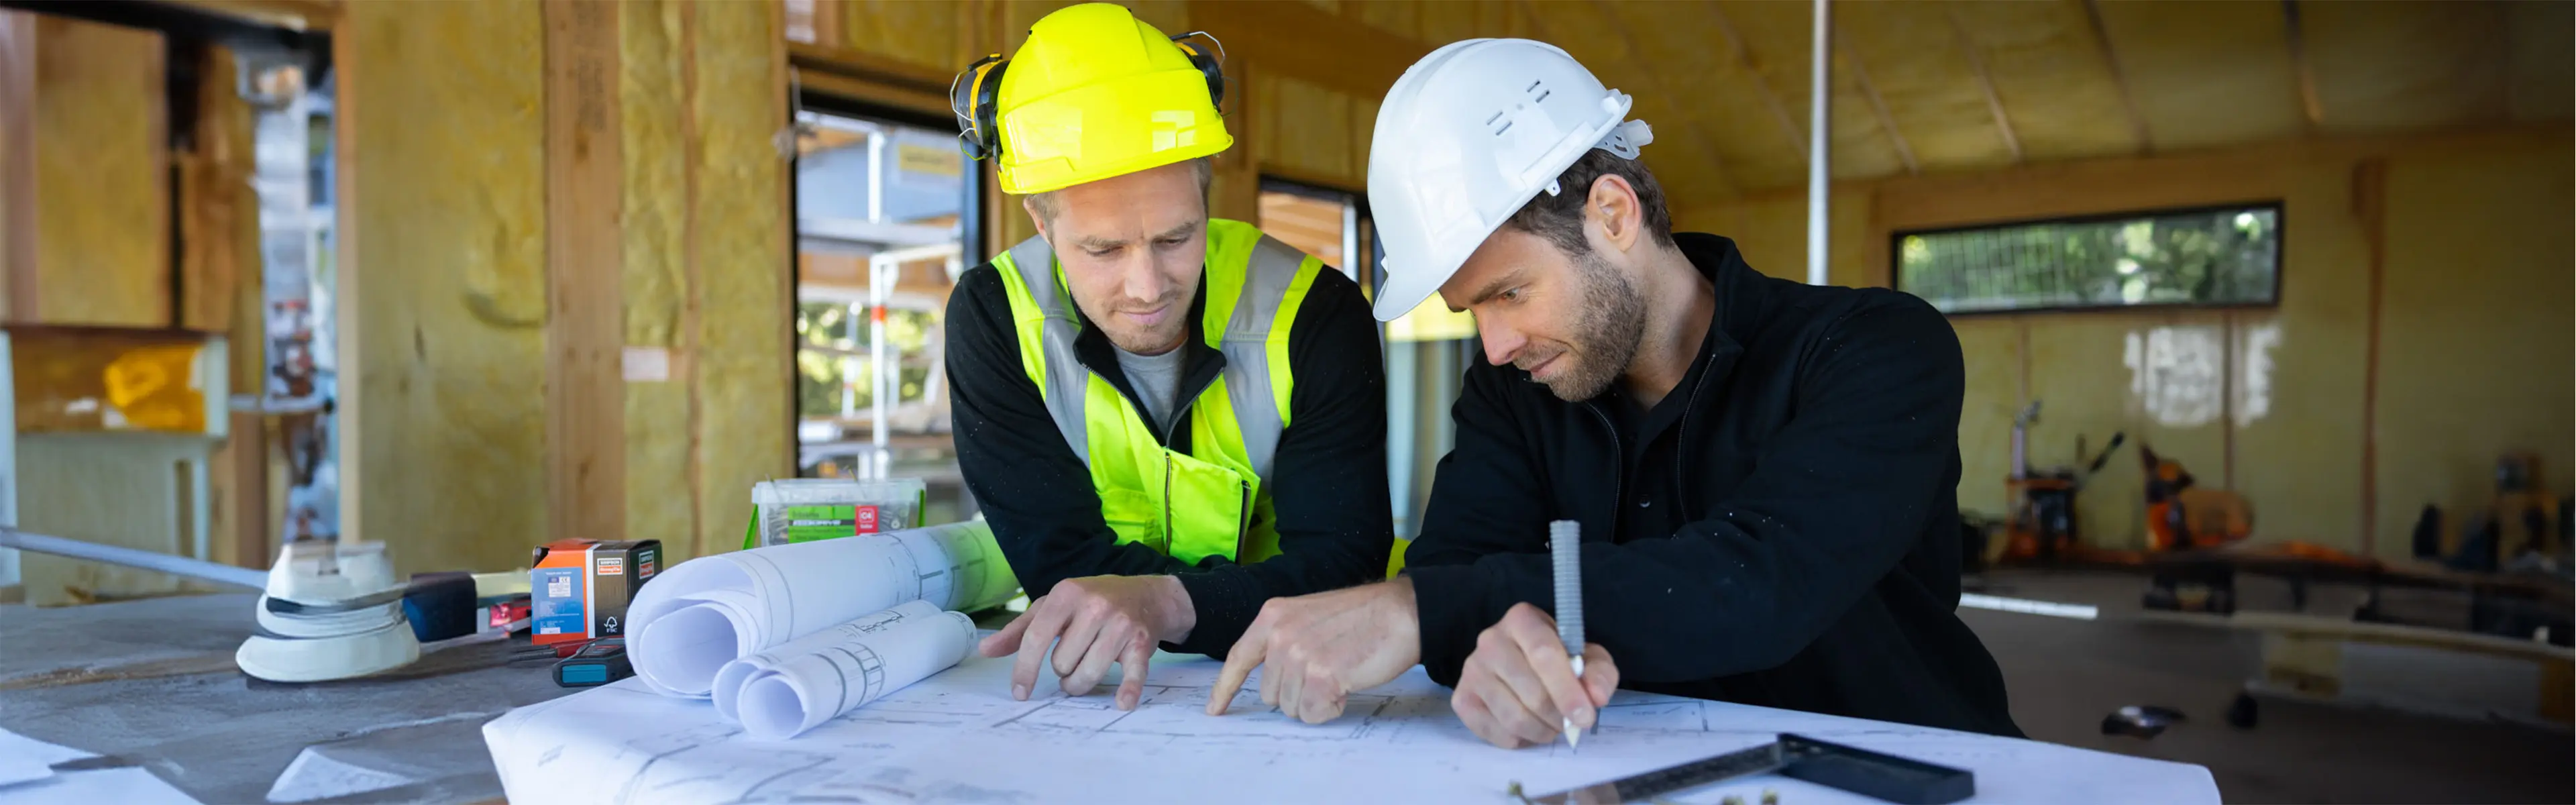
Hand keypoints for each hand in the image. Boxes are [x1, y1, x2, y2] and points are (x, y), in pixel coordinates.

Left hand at [977, 575, 1194, 709]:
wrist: (1147, 596)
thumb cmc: (1091, 603)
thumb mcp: (1053, 607)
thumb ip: (1019, 630)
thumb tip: (984, 650)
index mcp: (1066, 594)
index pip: (1036, 638)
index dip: (1024, 669)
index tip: (1020, 692)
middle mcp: (1094, 606)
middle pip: (1062, 662)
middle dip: (1063, 669)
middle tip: (1073, 658)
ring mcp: (1120, 624)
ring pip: (1087, 674)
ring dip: (1081, 683)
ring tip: (1084, 670)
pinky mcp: (1142, 642)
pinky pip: (1132, 673)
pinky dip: (1127, 690)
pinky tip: (1122, 703)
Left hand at [1207, 578, 1420, 724]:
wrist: (1402, 612)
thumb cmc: (1364, 617)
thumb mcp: (1310, 615)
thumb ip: (1285, 640)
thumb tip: (1272, 681)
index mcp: (1273, 616)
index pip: (1238, 658)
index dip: (1224, 689)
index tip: (1214, 710)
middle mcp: (1280, 634)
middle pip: (1270, 693)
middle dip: (1296, 692)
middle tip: (1328, 670)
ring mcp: (1299, 655)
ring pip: (1292, 707)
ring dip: (1317, 700)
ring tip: (1342, 672)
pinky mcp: (1321, 676)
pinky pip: (1314, 713)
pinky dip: (1332, 708)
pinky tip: (1349, 683)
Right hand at [1451, 602, 1619, 748]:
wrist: (1521, 662)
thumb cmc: (1558, 659)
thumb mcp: (1588, 658)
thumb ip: (1599, 673)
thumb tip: (1596, 697)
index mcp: (1522, 619)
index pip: (1544, 654)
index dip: (1567, 690)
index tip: (1585, 716)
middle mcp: (1490, 639)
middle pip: (1531, 692)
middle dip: (1559, 716)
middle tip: (1570, 722)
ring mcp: (1472, 669)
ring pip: (1514, 716)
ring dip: (1542, 731)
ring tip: (1552, 725)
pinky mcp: (1461, 698)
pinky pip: (1495, 731)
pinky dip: (1519, 739)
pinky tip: (1528, 727)